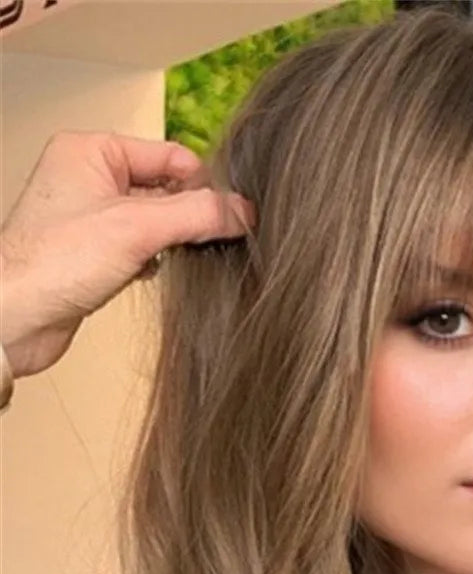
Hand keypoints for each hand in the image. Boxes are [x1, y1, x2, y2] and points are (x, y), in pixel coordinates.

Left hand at [0, 129, 255, 379]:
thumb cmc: (53, 264)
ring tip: (172, 258)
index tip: (229, 213)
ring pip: (154, 221)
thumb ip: (196, 215)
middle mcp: (88, 177)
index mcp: (91, 151)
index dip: (202, 184)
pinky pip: (140, 247)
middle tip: (207, 240)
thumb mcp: (138, 228)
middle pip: (164, 188)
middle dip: (187, 215)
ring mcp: (89, 216)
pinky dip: (153, 261)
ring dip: (171, 241)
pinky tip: (150, 274)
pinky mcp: (92, 252)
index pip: (169, 155)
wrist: (16, 317)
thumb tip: (243, 212)